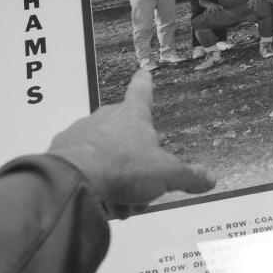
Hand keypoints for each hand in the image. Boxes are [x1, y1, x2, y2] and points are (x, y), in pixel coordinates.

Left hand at [50, 70, 215, 215]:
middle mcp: (105, 118)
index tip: (143, 72)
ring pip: (104, 154)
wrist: (76, 180)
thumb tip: (211, 178)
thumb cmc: (125, 167)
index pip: (142, 94)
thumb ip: (188, 177)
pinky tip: (97, 199)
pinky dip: (92, 181)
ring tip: (118, 200)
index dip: (145, 84)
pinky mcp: (61, 151)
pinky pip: (83, 165)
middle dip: (133, 160)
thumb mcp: (166, 175)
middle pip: (124, 133)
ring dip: (114, 177)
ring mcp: (81, 132)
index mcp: (132, 117)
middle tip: (139, 187)